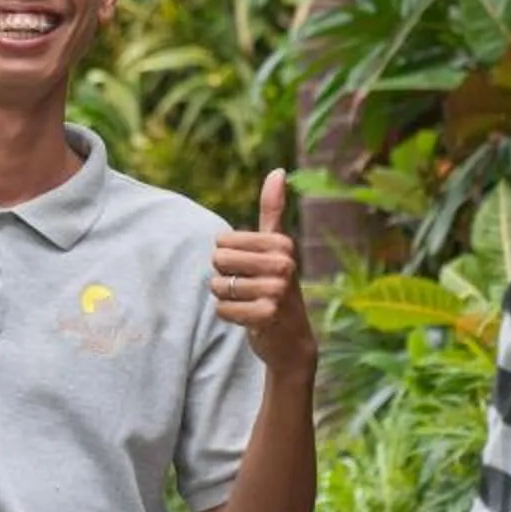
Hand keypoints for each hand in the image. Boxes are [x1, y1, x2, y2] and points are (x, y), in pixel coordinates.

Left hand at [211, 169, 315, 375]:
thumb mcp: (278, 248)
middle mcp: (284, 263)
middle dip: (226, 278)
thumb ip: (274, 210)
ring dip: (227, 298)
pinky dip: (229, 316)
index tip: (252, 270)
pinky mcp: (267, 315)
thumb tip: (278, 171)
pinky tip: (249, 319)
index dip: (228, 258)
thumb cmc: (277, 287)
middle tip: (250, 289)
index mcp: (282, 243)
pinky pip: (222, 309)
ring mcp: (277, 290)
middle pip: (218, 261)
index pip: (223, 241)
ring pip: (218, 286)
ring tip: (250, 303)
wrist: (292, 340)